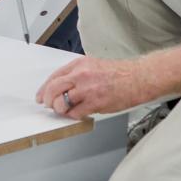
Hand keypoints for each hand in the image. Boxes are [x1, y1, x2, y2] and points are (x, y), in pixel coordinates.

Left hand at [37, 56, 151, 118]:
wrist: (139, 78)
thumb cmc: (120, 73)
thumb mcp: (94, 65)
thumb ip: (77, 74)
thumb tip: (63, 87)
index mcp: (79, 64)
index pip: (54, 77)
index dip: (44, 89)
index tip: (41, 96)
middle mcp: (81, 75)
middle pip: (53, 89)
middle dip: (48, 100)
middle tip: (49, 105)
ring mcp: (87, 89)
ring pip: (61, 103)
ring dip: (60, 109)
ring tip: (66, 110)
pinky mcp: (95, 102)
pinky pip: (75, 113)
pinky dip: (74, 116)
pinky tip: (78, 113)